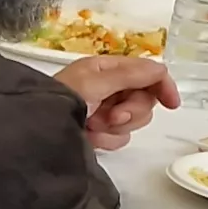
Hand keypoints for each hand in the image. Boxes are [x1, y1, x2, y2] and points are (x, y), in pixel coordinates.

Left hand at [55, 54, 177, 149]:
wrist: (36, 133)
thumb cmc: (60, 100)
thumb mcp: (95, 83)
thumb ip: (129, 76)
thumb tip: (160, 69)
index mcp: (105, 69)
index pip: (147, 73)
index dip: (162, 86)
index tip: (171, 103)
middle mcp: (107, 87)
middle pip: (144, 99)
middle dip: (131, 110)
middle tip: (111, 116)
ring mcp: (103, 110)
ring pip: (134, 120)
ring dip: (116, 126)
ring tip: (94, 125)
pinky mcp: (99, 132)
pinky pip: (120, 137)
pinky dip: (107, 139)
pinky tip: (90, 137)